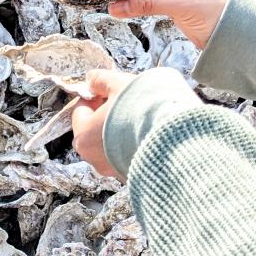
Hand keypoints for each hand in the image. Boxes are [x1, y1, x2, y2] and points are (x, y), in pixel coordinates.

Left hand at [71, 67, 201, 176]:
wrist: (175, 138)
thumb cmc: (142, 109)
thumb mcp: (118, 84)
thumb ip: (100, 80)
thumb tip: (92, 79)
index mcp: (84, 136)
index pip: (80, 111)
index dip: (94, 96)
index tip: (108, 89)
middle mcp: (94, 158)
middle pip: (93, 131)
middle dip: (105, 115)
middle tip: (123, 101)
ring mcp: (114, 170)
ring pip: (110, 145)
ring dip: (118, 131)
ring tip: (139, 116)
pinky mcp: (133, 175)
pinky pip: (126, 156)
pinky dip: (132, 145)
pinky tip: (147, 131)